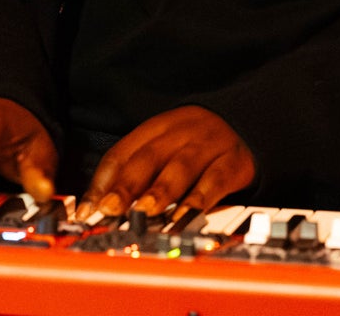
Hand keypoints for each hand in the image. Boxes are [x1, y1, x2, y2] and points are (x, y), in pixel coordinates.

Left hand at [75, 105, 254, 223]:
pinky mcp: (235, 162)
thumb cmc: (200, 145)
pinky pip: (216, 179)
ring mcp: (210, 144)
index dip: (102, 181)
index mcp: (160, 126)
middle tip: (110, 208)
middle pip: (150, 155)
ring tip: (143, 212)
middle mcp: (183, 130)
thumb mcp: (168, 149)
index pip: (123, 151)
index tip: (87, 211)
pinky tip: (184, 216)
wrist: (252, 124)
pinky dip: (199, 198)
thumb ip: (137, 174)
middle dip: (127, 184)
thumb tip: (97, 210)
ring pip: (182, 165)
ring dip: (160, 190)